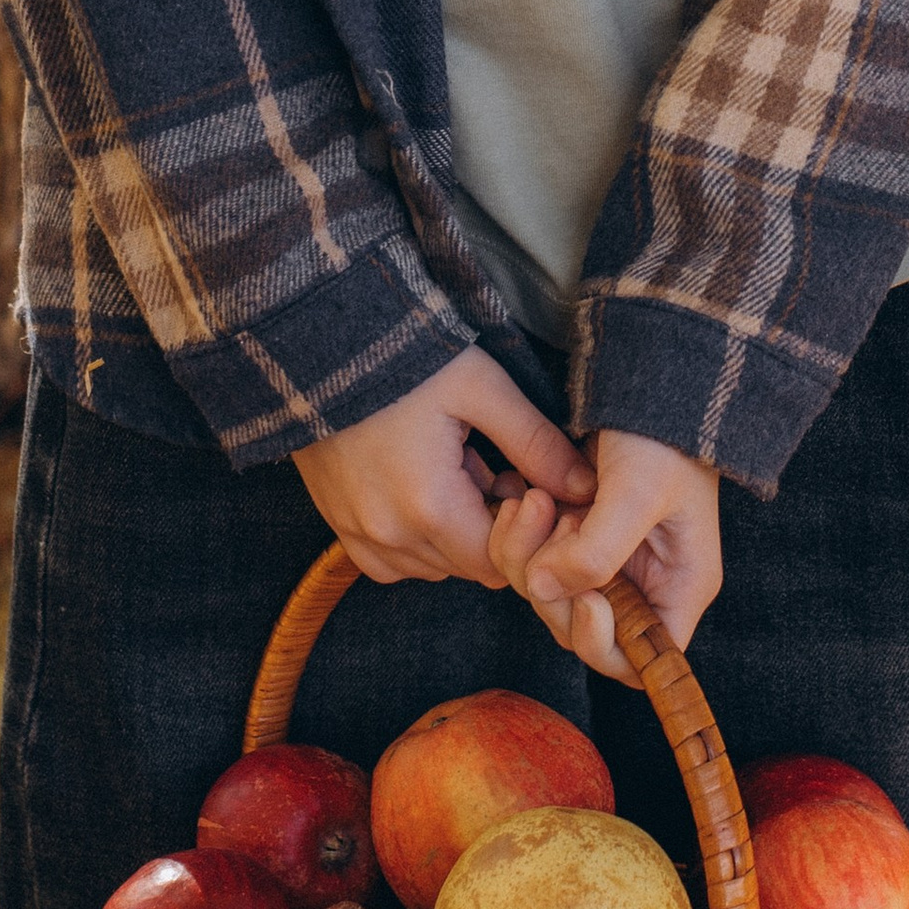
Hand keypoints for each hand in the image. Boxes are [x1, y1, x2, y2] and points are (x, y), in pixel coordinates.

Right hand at [293, 353, 593, 587]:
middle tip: (493, 468)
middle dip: (491, 529)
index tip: (520, 481)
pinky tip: (421, 489)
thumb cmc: (407, 359)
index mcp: (429, 507)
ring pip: (429, 566)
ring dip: (454, 535)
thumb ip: (537, 444)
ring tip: (455, 469)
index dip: (522, 532)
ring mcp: (356, 533)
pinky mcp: (337, 523)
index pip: (499, 564)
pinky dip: (413, 540)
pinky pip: (388, 560)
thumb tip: (588, 488)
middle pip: (466, 567)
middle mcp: (389, 535)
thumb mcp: (482, 389)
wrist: (321, 340)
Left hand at [485, 431, 720, 681]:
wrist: (649, 372)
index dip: (605, 644)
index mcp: (679, 584)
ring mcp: (607, 557)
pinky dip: (520, 534)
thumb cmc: (663, 432)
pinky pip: (535, 556)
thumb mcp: (639, 490)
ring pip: (550, 592)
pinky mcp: (576, 531)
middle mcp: (643, 580)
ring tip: (534, 498)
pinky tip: (522, 494)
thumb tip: (540, 588)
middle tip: (552, 526)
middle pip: (582, 627)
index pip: (642, 658)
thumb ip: (595, 550)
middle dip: (554, 589)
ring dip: (529, 553)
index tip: (588, 601)